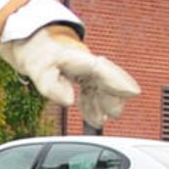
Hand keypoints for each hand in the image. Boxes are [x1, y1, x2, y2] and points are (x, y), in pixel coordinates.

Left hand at [1, 27, 139, 130]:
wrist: (36, 47)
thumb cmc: (39, 56)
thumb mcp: (39, 70)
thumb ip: (52, 86)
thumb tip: (69, 101)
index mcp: (79, 59)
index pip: (103, 70)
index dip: (119, 81)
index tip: (133, 92)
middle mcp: (88, 64)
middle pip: (106, 80)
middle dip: (113, 96)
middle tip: (114, 114)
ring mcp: (87, 71)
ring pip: (101, 87)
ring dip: (104, 104)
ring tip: (100, 121)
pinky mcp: (84, 77)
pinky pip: (93, 91)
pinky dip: (93, 105)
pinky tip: (94, 118)